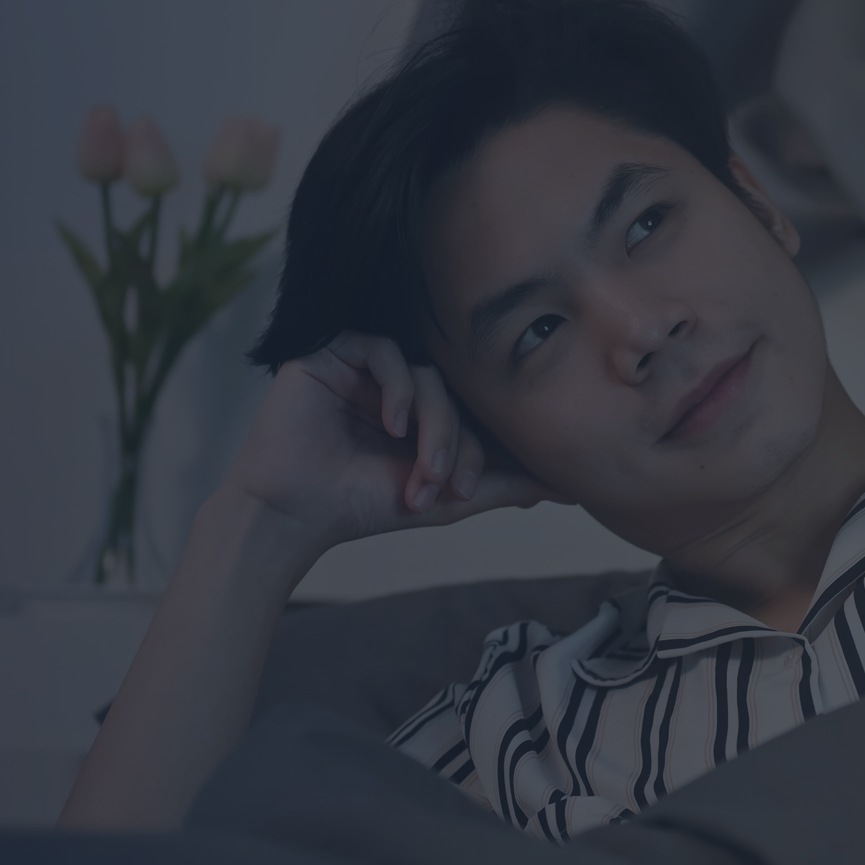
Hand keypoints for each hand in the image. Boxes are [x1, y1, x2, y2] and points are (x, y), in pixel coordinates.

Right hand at [220, 332, 558, 556]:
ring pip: (427, 373)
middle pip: (456, 391)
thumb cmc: (363, 506)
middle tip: (450, 484)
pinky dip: (399, 388)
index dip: (481, 447)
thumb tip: (570, 484)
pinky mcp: (333, 353)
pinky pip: (383, 350)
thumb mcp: (448, 499)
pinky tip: (393, 425)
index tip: (472, 490)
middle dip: (459, 442)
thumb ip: (506, 485)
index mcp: (426, 411)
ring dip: (433, 424)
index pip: (473, 410)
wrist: (294, 514)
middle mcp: (399, 384)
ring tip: (421, 470)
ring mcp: (366, 367)